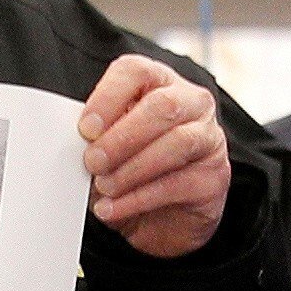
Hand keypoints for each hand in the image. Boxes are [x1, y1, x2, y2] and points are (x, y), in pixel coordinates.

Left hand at [78, 55, 230, 259]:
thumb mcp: (109, 148)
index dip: (108, 96)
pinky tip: (115, 208)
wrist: (162, 219)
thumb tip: (76, 143)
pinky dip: (140, 198)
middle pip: (162, 106)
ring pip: (177, 142)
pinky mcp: (214, 176)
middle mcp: (191, 103)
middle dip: (122, 137)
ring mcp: (208, 138)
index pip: (136, 71)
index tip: (86, 128)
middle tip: (93, 162)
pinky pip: (179, 184)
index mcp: (159, 83)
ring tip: (105, 187)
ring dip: (133, 168)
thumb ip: (98, 137)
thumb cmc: (133, 171)